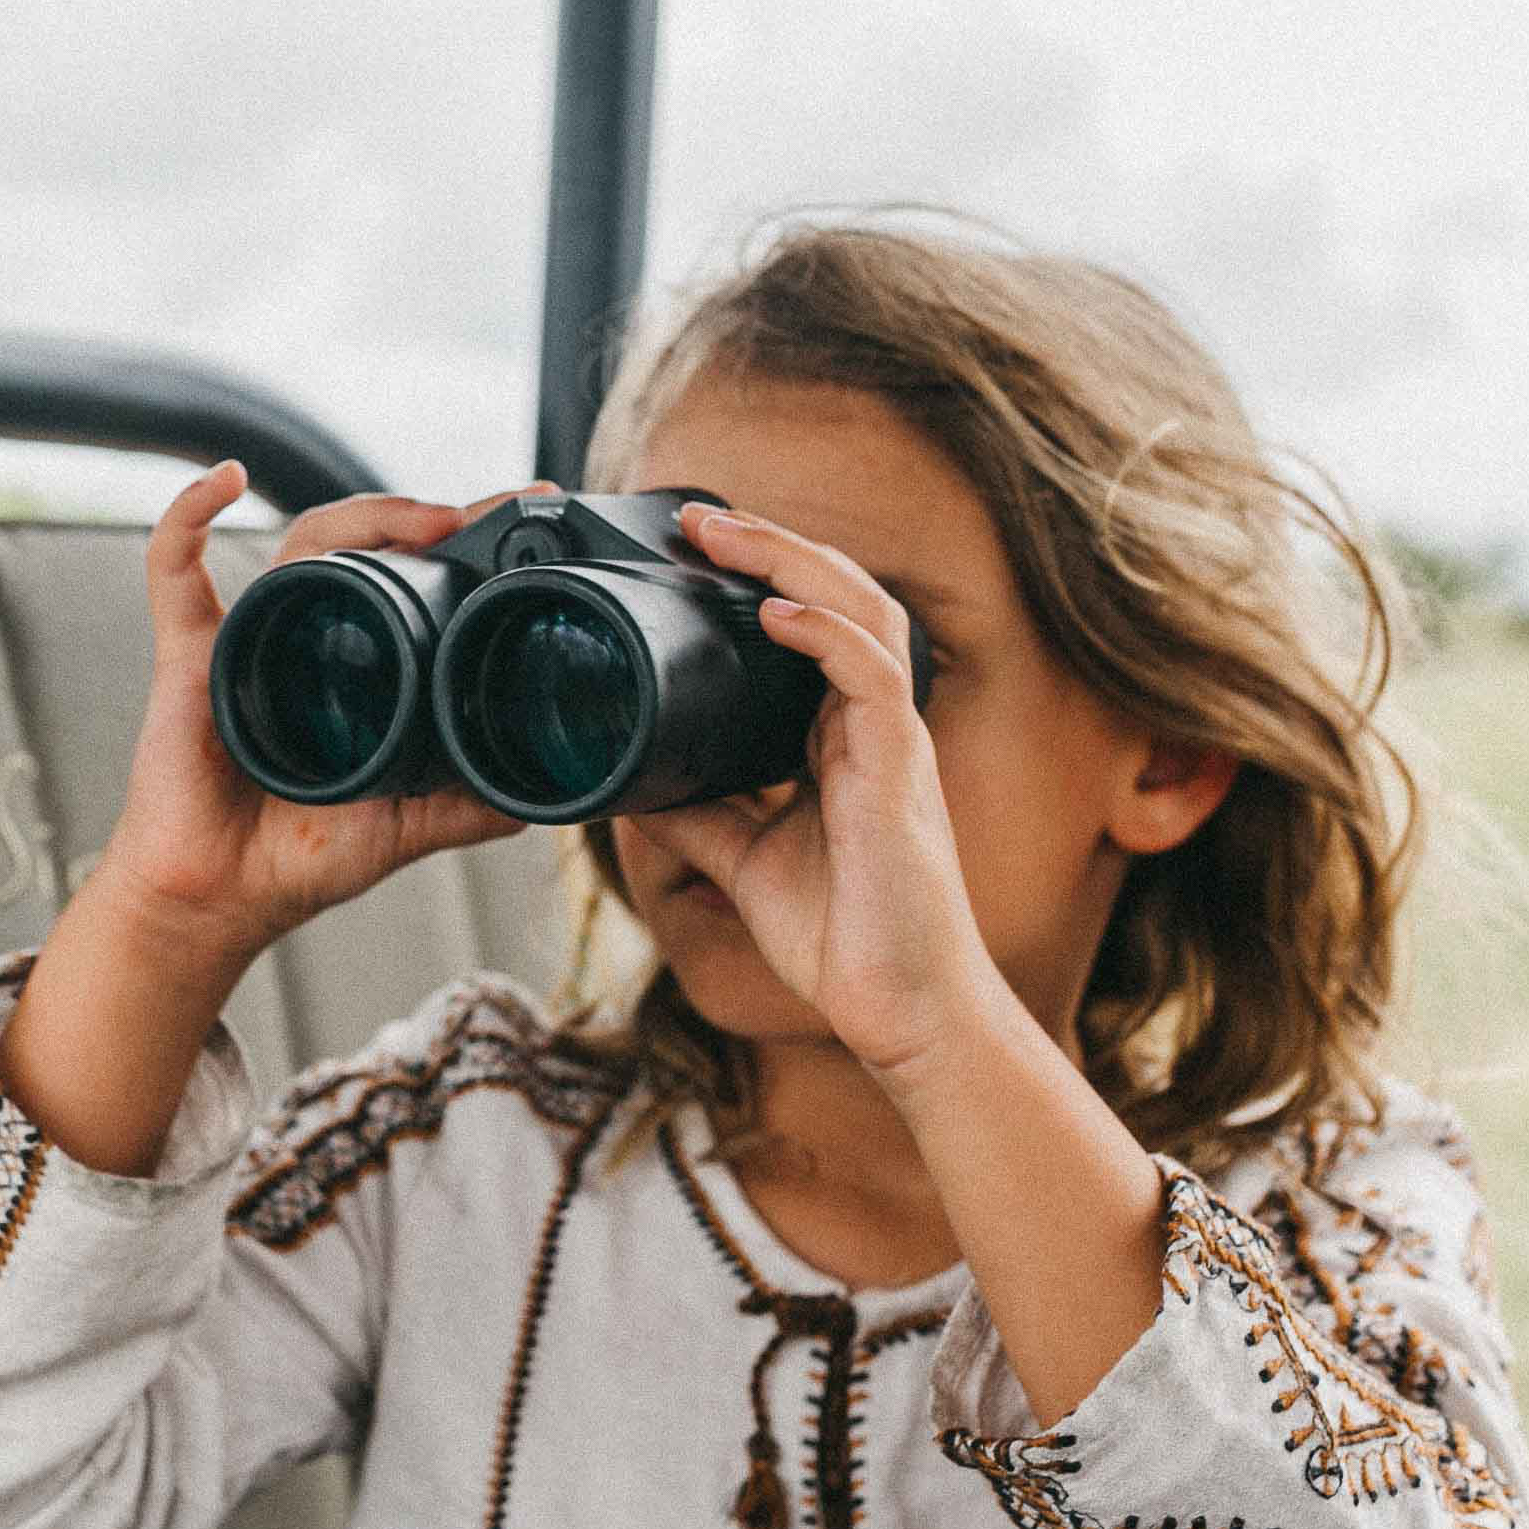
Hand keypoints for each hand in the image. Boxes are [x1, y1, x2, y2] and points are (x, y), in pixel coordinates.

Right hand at [82, 463, 531, 968]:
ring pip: (304, 540)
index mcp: (360, 661)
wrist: (219, 900)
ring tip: (427, 521)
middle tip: (486, 517)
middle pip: (366, 540)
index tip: (527, 509)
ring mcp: (250, 634)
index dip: (465, 538)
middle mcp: (309, 632)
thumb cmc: (299, 858)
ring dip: (365, 514)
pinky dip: (189, 516)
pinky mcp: (189, 654)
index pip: (414, 574)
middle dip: (424, 515)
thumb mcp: (408, 828)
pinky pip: (174, 568)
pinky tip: (226, 480)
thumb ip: (471, 808)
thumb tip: (549, 794)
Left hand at [641, 503, 1016, 1088]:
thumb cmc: (845, 940)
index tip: (693, 552)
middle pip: (839, 598)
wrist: (901, 1011)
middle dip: (772, 546)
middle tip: (698, 517)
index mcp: (839, 738)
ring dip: (792, 563)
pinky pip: (872, 676)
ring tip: (724, 532)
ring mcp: (893, 742)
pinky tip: (773, 612)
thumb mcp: (744, 862)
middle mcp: (872, 726)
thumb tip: (626, 784)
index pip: (810, 627)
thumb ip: (698, 816)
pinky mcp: (902, 771)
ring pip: (861, 613)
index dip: (762, 577)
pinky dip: (823, 634)